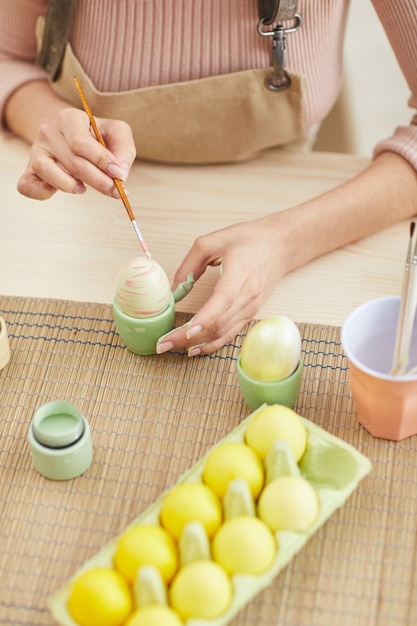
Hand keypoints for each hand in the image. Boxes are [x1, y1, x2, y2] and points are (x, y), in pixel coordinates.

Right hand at [17, 107, 135, 199]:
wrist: (70, 134)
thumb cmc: (97, 135)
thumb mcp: (116, 132)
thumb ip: (124, 149)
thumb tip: (121, 173)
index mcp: (69, 118)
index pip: (81, 142)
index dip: (102, 161)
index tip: (120, 175)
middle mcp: (48, 132)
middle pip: (72, 162)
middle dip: (98, 181)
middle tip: (115, 192)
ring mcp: (36, 151)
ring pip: (48, 172)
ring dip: (71, 186)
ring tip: (83, 188)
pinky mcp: (29, 170)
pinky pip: (27, 185)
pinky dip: (42, 193)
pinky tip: (61, 190)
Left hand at [156, 215, 285, 355]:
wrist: (281, 245)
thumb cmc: (249, 239)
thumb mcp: (213, 240)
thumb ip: (190, 264)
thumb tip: (174, 290)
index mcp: (240, 272)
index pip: (223, 300)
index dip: (205, 318)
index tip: (187, 331)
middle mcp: (248, 295)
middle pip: (218, 323)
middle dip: (188, 337)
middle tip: (162, 344)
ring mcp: (251, 307)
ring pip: (222, 333)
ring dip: (196, 344)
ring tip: (171, 347)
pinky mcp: (250, 313)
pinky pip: (229, 333)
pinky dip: (211, 343)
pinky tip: (194, 348)